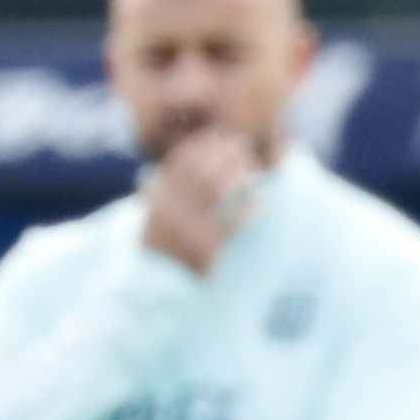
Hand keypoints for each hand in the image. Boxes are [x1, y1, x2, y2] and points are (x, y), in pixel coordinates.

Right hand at [140, 126, 262, 275]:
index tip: (221, 136)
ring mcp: (187, 228)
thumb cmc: (164, 244)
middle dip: (223, 155)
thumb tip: (183, 162)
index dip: (203, 146)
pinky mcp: (205, 248)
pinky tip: (262, 203)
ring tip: (254, 171)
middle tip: (243, 145)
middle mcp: (169, 209)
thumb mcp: (158, 214)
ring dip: (238, 177)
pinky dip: (249, 211)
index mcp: (157, 197)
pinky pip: (232, 224)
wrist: (160, 284)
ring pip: (216, 192)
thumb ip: (167, 189)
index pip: (181, 163)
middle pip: (201, 172)